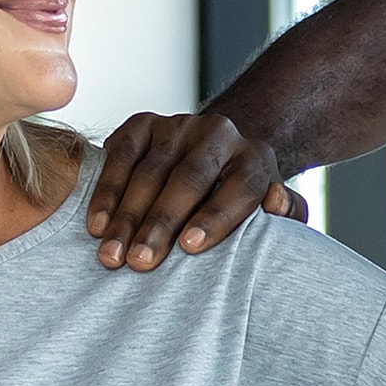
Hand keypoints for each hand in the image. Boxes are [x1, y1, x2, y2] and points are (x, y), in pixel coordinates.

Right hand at [87, 112, 305, 270]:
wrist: (215, 155)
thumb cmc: (239, 201)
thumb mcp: (272, 209)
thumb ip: (288, 213)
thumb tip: (276, 204)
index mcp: (255, 159)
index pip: (241, 187)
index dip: (216, 216)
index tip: (189, 247)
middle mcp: (219, 134)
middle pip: (190, 178)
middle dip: (162, 222)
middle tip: (140, 262)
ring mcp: (179, 125)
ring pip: (151, 170)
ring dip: (127, 215)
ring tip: (112, 254)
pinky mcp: (144, 123)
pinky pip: (120, 154)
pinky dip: (106, 192)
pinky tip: (97, 225)